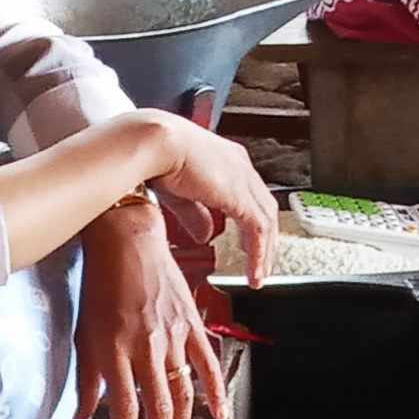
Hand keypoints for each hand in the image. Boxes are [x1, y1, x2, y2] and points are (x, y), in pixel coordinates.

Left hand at [76, 202, 230, 418]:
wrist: (127, 240)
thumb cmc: (99, 287)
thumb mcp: (83, 334)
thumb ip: (86, 380)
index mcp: (114, 350)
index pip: (124, 408)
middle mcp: (146, 346)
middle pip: (158, 408)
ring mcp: (173, 335)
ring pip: (182, 392)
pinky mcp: (192, 323)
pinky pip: (207, 363)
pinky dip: (215, 391)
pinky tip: (217, 415)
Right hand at [130, 108, 276, 285]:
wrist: (152, 145)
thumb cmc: (155, 157)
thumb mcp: (179, 193)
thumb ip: (195, 214)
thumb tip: (205, 235)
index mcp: (226, 160)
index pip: (250, 195)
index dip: (251, 223)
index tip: (248, 243)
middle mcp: (240, 166)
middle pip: (265, 208)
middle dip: (265, 239)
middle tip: (261, 263)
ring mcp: (242, 179)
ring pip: (267, 220)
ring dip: (265, 251)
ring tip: (259, 274)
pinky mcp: (239, 194)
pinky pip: (258, 230)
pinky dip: (258, 253)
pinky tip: (253, 271)